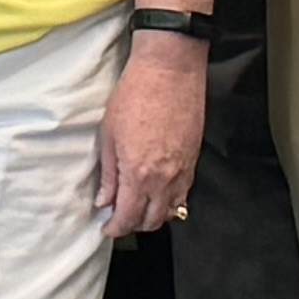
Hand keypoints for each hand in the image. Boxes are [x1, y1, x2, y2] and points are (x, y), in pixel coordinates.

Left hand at [96, 30, 209, 238]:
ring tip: (139, 206)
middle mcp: (163, 179)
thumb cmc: (136, 94)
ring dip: (154, 215)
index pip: (128, 217)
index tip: (107, 227)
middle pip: (151, 220)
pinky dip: (171, 201)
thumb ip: (109, 173)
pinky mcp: (193, 160)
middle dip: (134, 225)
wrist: (169, 70)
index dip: (115, 228)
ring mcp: (182, 171)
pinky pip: (184, 194)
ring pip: (171, 211)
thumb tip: (105, 200)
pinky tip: (158, 193)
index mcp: (138, 173)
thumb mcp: (109, 134)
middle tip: (119, 217)